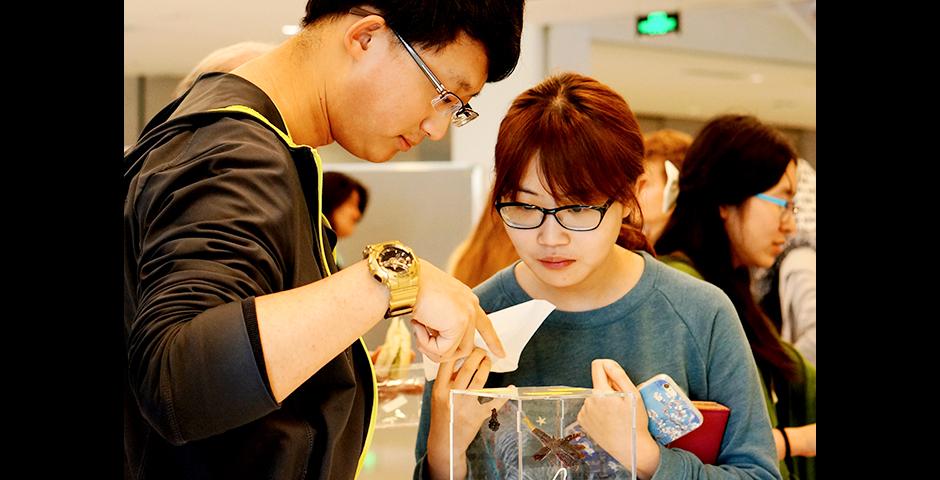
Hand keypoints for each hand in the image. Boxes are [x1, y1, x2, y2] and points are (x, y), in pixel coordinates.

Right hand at [410, 259, 504, 362]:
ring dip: (432, 349)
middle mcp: (471, 306)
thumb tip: (441, 345)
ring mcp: (467, 315)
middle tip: (421, 341)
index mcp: (466, 300)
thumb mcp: (433, 306)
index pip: (485, 324)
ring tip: (418, 332)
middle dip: (442, 351)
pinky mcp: (459, 324)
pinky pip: (444, 350)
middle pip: (466, 346)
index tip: (501, 354)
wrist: (405, 280)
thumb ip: (442, 322)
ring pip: (456, 352)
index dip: (492, 340)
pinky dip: (427, 345)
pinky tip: (418, 327)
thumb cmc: (411, 289)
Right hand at [426, 348, 508, 479]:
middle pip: (468, 368)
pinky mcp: (478, 416)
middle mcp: (452, 395)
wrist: (445, 442)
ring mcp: (465, 406)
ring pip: (480, 380)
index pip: (448, 362)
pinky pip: (494, 402)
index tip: (466, 344)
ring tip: (489, 361)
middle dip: (478, 355)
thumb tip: (461, 358)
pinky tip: (510, 388)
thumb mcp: (438, 396)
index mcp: (440, 389)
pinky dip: (504, 395)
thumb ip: (447, 380)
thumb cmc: (442, 416)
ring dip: (487, 367)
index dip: (459, 350)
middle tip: (482, 350)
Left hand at [578, 359, 659, 479]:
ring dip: (603, 402)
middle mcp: (589, 401)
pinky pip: (590, 408)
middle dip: (609, 389)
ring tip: (615, 415)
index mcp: (601, 393)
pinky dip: (597, 411)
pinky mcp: (582, 422)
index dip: (607, 366)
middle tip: (621, 404)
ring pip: (594, 397)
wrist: (631, 450)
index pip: (597, 366)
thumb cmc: (635, 424)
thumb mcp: (634, 396)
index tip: (614, 374)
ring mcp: (584, 412)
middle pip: (598, 384)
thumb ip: (619, 376)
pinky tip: (608, 421)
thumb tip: (607, 363)